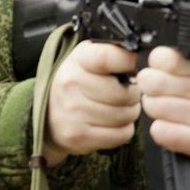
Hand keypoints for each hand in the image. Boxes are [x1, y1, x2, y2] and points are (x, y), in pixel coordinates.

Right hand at [43, 41, 141, 165]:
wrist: (49, 115)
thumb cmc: (77, 85)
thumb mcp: (88, 59)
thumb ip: (113, 54)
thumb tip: (140, 57)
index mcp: (77, 60)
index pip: (108, 57)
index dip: (128, 62)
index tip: (130, 67)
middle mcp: (71, 84)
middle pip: (125, 93)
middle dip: (132, 95)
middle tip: (123, 94)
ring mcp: (72, 112)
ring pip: (126, 115)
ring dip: (128, 114)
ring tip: (115, 109)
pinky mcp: (78, 135)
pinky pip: (120, 134)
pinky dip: (122, 131)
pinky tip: (110, 124)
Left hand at [136, 47, 189, 162]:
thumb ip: (182, 54)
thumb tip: (155, 48)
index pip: (167, 57)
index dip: (156, 64)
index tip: (159, 68)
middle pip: (153, 82)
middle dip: (149, 88)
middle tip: (159, 92)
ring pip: (155, 106)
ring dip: (154, 109)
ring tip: (167, 109)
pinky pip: (161, 131)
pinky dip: (159, 131)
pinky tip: (172, 126)